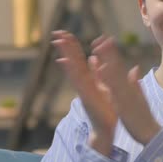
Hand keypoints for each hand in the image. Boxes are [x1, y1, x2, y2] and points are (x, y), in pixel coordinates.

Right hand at [51, 30, 116, 155]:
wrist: (106, 129)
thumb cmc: (106, 110)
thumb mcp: (103, 87)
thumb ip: (97, 72)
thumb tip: (93, 58)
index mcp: (89, 80)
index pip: (79, 59)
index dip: (73, 46)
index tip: (66, 33)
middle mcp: (83, 83)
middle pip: (72, 61)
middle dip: (65, 46)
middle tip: (56, 32)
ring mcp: (83, 89)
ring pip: (72, 68)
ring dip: (65, 54)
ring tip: (57, 41)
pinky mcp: (86, 96)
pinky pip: (78, 81)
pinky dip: (70, 70)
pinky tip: (63, 60)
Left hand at [90, 36, 160, 144]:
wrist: (150, 133)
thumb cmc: (142, 116)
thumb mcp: (138, 96)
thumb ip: (135, 82)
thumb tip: (134, 67)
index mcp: (129, 86)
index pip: (120, 66)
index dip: (112, 53)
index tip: (105, 39)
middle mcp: (128, 88)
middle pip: (117, 67)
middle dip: (109, 52)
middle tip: (101, 37)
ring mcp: (126, 96)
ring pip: (115, 75)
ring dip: (108, 61)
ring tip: (99, 48)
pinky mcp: (123, 106)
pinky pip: (114, 91)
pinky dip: (108, 80)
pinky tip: (101, 70)